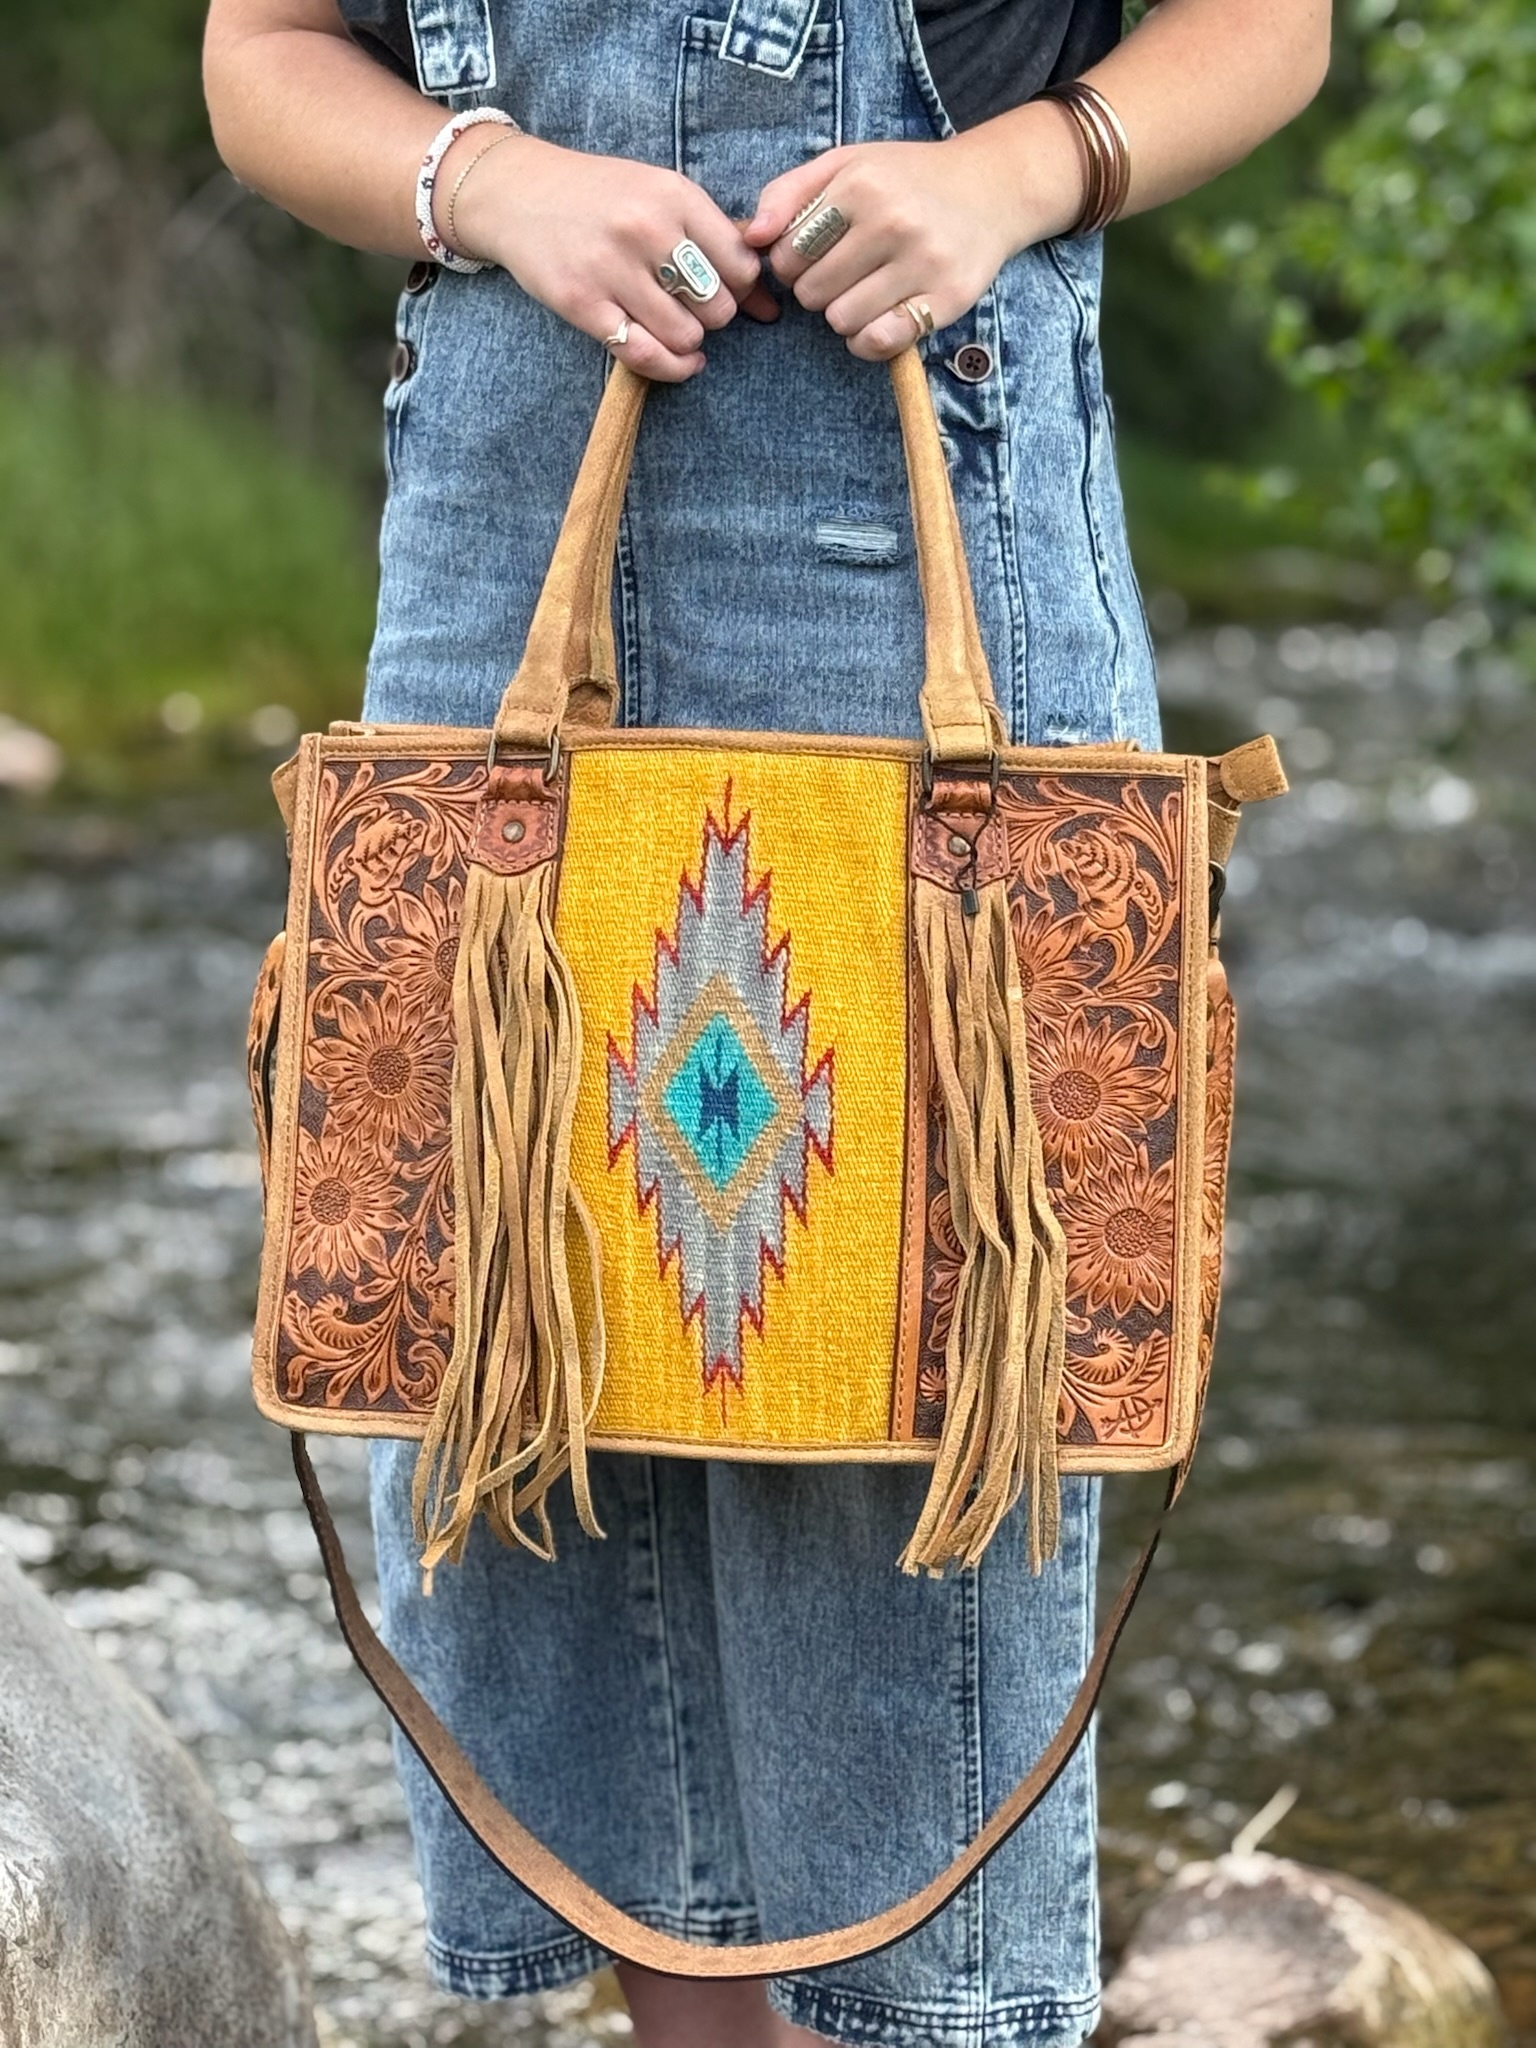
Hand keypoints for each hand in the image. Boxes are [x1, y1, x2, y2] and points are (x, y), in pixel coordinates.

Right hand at [448, 133, 779, 380]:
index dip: (742, 288)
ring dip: (689, 342)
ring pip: (686, 335)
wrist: (517, 193)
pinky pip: (644, 354)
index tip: (724, 289)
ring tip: (676, 329)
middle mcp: (646, 228)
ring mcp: (612, 268)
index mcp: (673, 194)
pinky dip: (671, 368)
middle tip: (692, 309)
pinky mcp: (582, 303)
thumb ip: (716, 243)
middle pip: (718, 306)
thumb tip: (770, 306)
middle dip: (713, 317)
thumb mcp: (660, 197)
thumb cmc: (600, 197)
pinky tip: (678, 362)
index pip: (741, 264)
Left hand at [744, 113, 1081, 358]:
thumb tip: (751, 236)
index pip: (789, 253)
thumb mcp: (845, 163)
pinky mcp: (946, 299)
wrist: (991, 188)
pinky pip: (880, 342)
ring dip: (844, 315)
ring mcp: (923, 263)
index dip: (791, 263)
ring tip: (864, 291)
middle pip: (812, 293)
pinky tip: (876, 320)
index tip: (814, 255)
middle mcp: (893, 222)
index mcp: (862, 185)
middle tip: (842, 274)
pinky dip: (868, 340)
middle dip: (817, 290)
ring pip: (842, 321)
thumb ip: (788, 192)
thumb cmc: (906, 178)